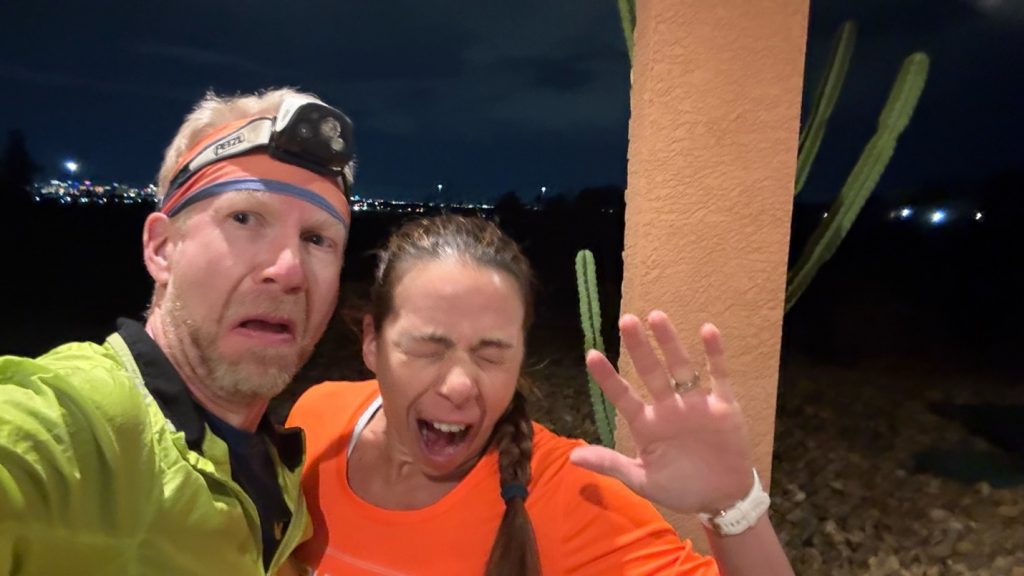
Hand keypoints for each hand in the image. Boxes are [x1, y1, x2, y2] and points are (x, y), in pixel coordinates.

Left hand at [569, 310, 754, 514]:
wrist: (723, 498)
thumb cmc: (680, 488)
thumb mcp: (642, 480)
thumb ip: (611, 464)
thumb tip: (572, 458)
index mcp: (646, 424)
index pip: (622, 395)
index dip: (608, 377)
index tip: (591, 355)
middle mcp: (668, 407)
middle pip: (650, 372)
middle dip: (639, 347)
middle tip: (625, 320)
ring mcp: (695, 403)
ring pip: (680, 367)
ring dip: (670, 342)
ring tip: (657, 317)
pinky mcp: (723, 405)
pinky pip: (718, 375)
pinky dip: (714, 353)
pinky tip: (708, 330)